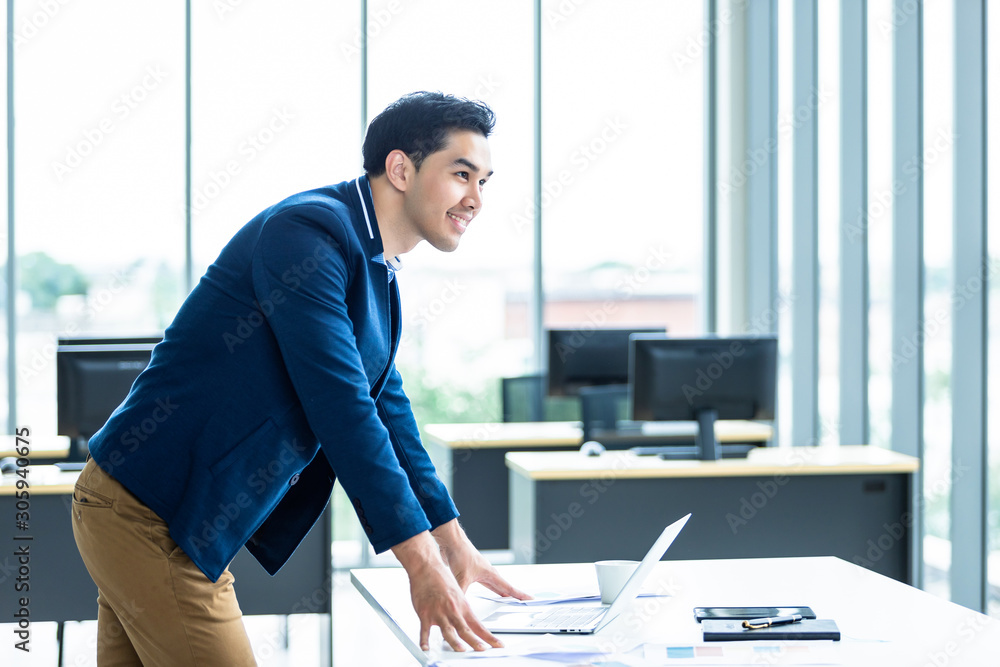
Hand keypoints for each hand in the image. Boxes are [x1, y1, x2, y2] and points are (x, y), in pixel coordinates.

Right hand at [392, 531, 503, 652]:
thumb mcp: (457, 593)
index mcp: (462, 606)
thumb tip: (464, 622)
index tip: (498, 644)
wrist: (427, 567)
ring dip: (455, 642)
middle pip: (466, 630)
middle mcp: (452, 610)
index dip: (489, 637)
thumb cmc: (441, 578)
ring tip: (461, 650)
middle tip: (483, 650)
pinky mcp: (424, 613)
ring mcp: (438, 612)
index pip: (478, 625)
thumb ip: (459, 610)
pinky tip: (426, 648)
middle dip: (476, 642)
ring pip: (448, 631)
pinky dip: (425, 640)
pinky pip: (425, 630)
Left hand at [432, 519, 531, 600]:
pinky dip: (489, 589)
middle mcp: (487, 573)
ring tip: (506, 599)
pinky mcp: (472, 572)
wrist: (451, 542)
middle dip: (513, 595)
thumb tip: (461, 608)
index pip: (509, 588)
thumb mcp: (461, 578)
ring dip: (501, 592)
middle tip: (521, 602)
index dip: (520, 595)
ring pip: (494, 585)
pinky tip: (486, 592)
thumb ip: (462, 594)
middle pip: (504, 587)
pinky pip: (484, 584)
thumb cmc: (460, 554)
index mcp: (490, 574)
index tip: (531, 599)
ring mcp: (480, 572)